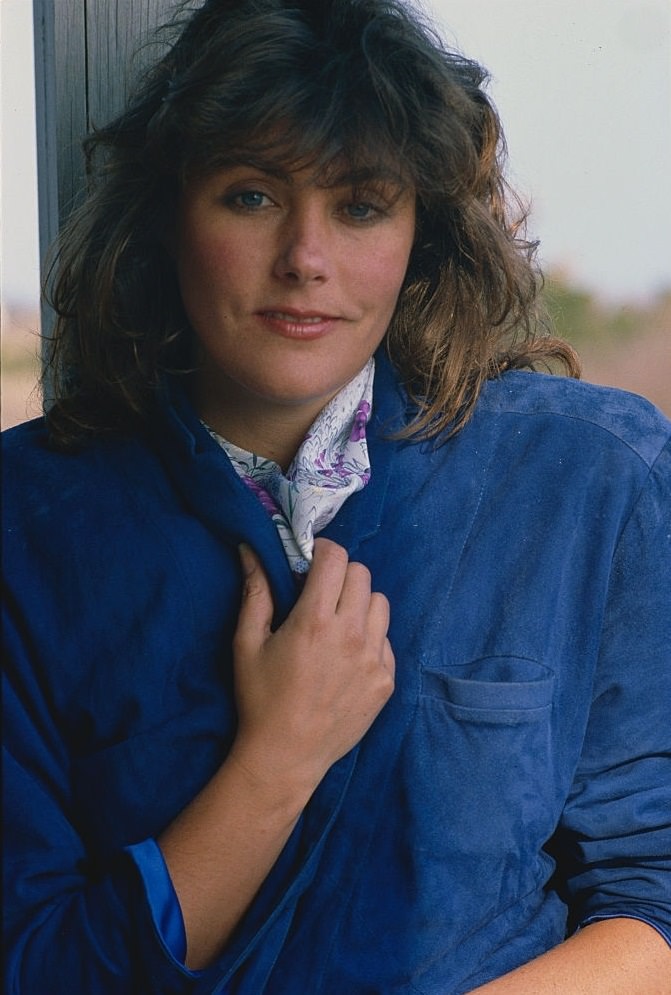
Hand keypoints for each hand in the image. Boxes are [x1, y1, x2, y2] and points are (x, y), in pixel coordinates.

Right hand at [229, 538, 394, 796]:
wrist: (286, 756)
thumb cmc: (260, 699)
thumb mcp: (247, 643)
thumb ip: (255, 591)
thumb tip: (251, 548)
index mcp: (315, 621)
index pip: (336, 559)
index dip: (323, 552)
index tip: (310, 561)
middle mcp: (351, 635)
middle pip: (362, 574)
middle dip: (340, 575)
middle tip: (321, 592)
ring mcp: (374, 659)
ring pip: (380, 604)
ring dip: (359, 603)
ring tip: (337, 623)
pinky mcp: (386, 681)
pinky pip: (386, 640)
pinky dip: (369, 637)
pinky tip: (347, 656)